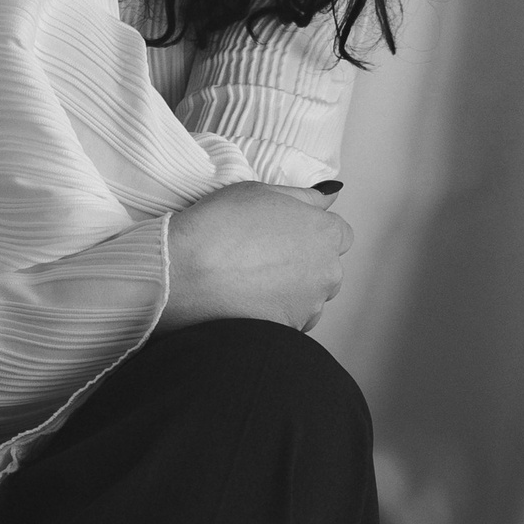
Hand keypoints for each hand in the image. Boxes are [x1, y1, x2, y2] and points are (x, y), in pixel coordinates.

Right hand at [158, 183, 352, 333]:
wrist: (184, 275)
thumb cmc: (217, 226)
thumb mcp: (259, 192)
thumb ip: (302, 196)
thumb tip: (328, 198)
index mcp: (324, 232)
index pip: (340, 233)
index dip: (311, 232)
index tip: (285, 234)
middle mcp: (327, 271)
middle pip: (328, 267)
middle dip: (306, 263)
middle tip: (263, 257)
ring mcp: (311, 305)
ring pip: (312, 297)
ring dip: (293, 291)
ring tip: (253, 282)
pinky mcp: (289, 331)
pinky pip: (291, 321)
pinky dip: (276, 313)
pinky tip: (249, 302)